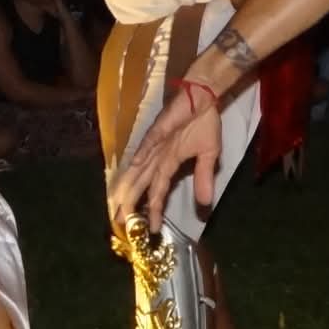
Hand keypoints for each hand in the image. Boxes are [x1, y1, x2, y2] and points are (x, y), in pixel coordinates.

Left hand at [106, 87, 223, 229]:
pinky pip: (149, 142)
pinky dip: (142, 154)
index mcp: (168, 164)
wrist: (204, 99)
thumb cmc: (203, 125)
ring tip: (119, 203)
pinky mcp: (159, 129)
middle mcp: (157, 157)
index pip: (158, 192)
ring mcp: (156, 144)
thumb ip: (204, 178)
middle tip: (121, 223)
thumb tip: (206, 203)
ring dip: (129, 186)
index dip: (153, 210)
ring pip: (138, 168)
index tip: (152, 229)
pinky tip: (134, 166)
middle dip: (131, 204)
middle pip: (141, 184)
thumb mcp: (209, 157)